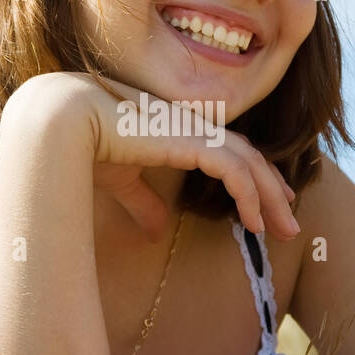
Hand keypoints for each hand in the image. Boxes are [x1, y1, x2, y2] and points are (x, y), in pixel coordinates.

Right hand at [13, 69, 299, 243]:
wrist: (64, 123)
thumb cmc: (83, 145)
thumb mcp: (121, 181)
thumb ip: (142, 201)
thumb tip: (156, 232)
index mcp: (175, 128)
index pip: (227, 150)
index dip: (251, 175)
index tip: (265, 204)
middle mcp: (191, 124)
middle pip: (247, 156)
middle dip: (272, 190)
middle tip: (289, 223)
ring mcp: (194, 130)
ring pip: (250, 163)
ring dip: (271, 198)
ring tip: (285, 230)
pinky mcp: (192, 141)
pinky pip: (235, 170)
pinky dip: (250, 195)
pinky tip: (254, 222)